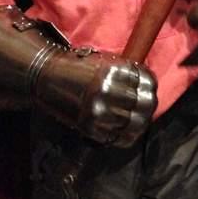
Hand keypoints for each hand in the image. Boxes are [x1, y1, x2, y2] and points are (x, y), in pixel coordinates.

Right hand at [36, 50, 157, 146]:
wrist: (47, 77)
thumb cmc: (80, 67)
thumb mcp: (105, 61)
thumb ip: (127, 73)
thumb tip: (148, 88)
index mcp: (113, 70)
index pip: (147, 82)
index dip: (150, 86)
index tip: (149, 89)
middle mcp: (107, 90)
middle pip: (145, 104)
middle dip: (148, 106)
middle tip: (146, 107)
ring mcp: (98, 111)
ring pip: (135, 123)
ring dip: (139, 123)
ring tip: (137, 120)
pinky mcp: (90, 128)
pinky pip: (118, 138)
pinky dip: (125, 136)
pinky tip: (125, 131)